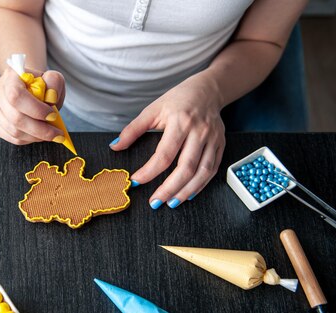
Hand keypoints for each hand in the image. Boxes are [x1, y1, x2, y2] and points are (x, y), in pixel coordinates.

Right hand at [0, 68, 65, 144]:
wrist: (27, 86)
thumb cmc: (41, 83)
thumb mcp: (53, 77)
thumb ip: (55, 82)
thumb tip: (51, 98)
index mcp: (11, 76)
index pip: (16, 95)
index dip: (36, 110)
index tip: (53, 115)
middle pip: (15, 117)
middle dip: (39, 129)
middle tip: (56, 133)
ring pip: (13, 130)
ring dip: (35, 136)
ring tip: (49, 134)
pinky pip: (10, 137)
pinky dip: (27, 139)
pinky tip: (37, 136)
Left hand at [110, 75, 225, 208]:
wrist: (208, 90)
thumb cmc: (177, 100)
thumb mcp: (152, 110)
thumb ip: (133, 130)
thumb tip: (115, 147)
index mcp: (180, 122)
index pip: (164, 154)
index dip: (150, 171)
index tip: (137, 181)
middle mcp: (199, 132)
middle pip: (185, 167)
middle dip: (169, 189)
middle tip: (155, 202)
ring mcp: (212, 139)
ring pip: (202, 172)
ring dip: (186, 191)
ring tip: (171, 203)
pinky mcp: (220, 145)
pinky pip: (212, 170)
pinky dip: (200, 185)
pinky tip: (188, 193)